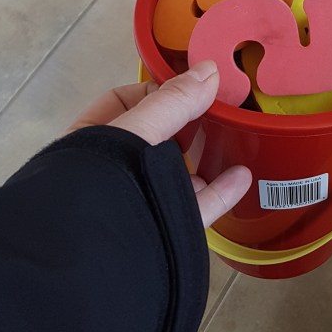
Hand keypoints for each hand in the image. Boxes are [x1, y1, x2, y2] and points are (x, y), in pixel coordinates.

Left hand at [67, 61, 251, 227]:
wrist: (96, 260)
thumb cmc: (100, 184)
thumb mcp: (137, 131)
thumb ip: (173, 102)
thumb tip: (208, 71)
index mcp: (90, 141)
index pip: (123, 103)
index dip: (155, 91)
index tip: (190, 87)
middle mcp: (110, 172)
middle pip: (154, 138)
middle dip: (184, 125)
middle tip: (215, 110)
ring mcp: (136, 203)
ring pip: (173, 175)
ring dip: (203, 158)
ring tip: (231, 141)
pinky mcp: (161, 232)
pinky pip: (193, 207)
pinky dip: (218, 192)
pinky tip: (240, 177)